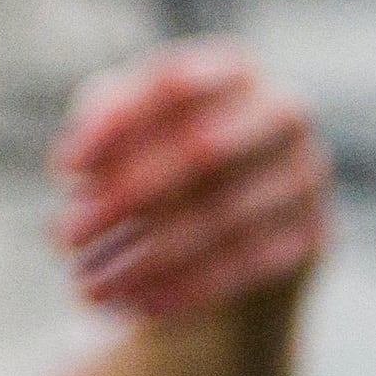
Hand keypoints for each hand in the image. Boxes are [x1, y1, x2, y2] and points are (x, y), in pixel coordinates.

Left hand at [51, 40, 328, 323]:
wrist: (235, 224)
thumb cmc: (161, 156)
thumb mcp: (126, 125)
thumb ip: (100, 122)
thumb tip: (77, 167)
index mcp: (232, 70)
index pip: (174, 83)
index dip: (117, 124)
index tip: (64, 171)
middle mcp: (282, 113)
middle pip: (203, 149)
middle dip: (126, 197)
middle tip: (64, 237)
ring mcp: (306, 175)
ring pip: (222, 216)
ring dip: (145, 256)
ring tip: (86, 286)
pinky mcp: (311, 235)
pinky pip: (246, 265)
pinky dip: (185, 288)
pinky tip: (136, 305)